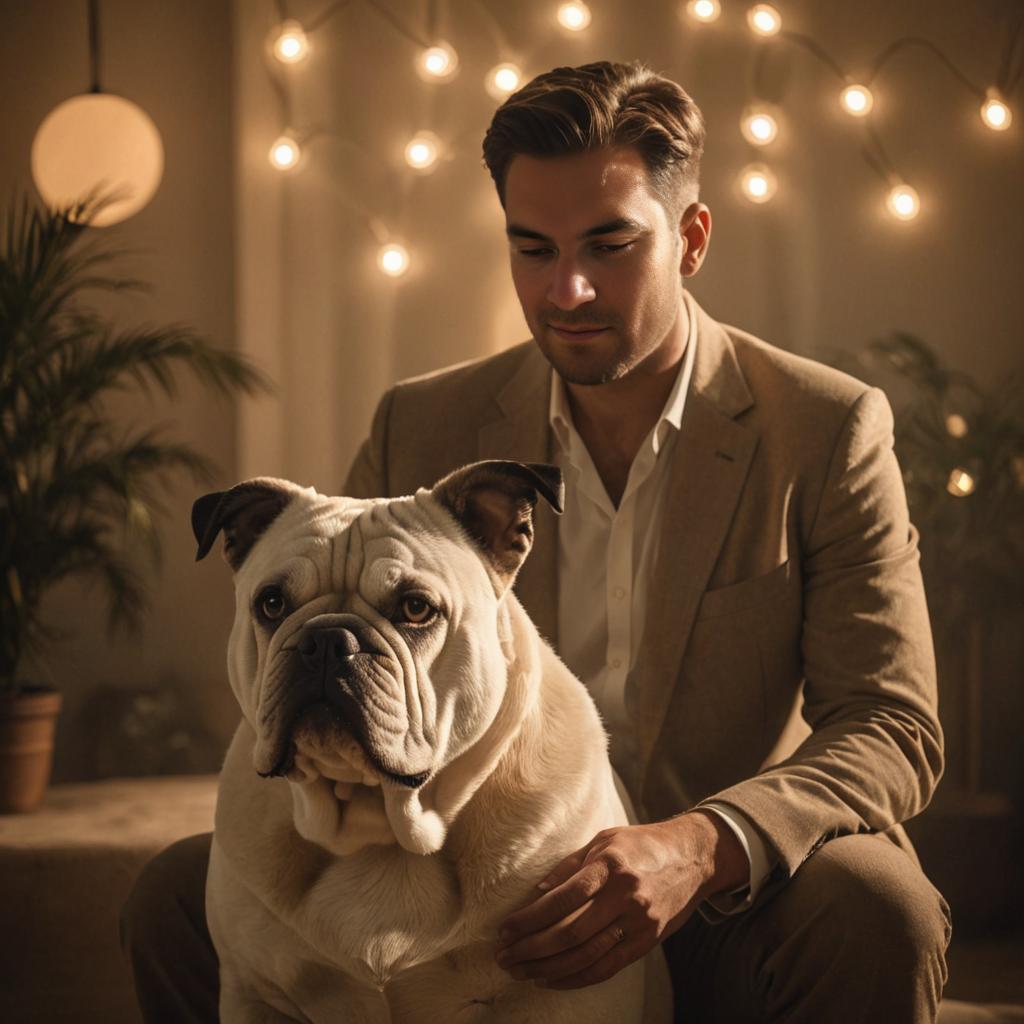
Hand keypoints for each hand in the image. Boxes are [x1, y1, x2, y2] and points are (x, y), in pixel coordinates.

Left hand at [494, 810, 747, 989]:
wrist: (693, 857)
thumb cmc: (641, 844)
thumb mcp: (605, 840)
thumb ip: (571, 866)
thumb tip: (539, 891)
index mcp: (610, 864)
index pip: (563, 897)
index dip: (530, 917)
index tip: (505, 929)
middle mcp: (624, 895)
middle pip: (571, 931)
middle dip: (532, 948)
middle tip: (505, 957)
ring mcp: (638, 921)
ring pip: (586, 954)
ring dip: (549, 968)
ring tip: (521, 972)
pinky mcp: (647, 941)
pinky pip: (607, 967)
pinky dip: (577, 977)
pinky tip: (553, 979)